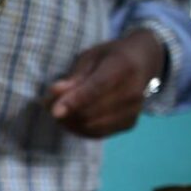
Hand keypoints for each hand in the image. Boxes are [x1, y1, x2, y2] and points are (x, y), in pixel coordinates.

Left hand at [47, 29, 165, 138]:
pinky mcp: (129, 124)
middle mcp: (133, 92)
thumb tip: (56, 94)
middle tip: (47, 103)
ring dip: (69, 122)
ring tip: (58, 110)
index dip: (74, 101)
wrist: (143, 62)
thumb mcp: (90, 57)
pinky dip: (79, 129)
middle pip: (92, 112)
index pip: (96, 89)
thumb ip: (74, 77)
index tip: (53, 111)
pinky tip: (71, 118)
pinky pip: (98, 133)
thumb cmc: (111, 56)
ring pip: (92, 126)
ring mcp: (134, 110)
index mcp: (123, 67)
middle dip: (65, 112)